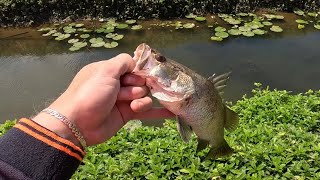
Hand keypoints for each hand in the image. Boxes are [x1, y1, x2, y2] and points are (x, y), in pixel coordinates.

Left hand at [33, 54, 173, 146]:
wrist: (78, 124)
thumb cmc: (90, 93)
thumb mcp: (105, 71)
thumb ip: (123, 62)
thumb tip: (136, 62)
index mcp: (109, 71)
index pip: (132, 66)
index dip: (138, 71)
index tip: (141, 75)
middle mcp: (116, 84)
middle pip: (140, 80)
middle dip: (137, 86)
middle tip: (126, 92)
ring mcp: (122, 100)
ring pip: (144, 95)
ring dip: (140, 99)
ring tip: (131, 105)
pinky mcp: (127, 115)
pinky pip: (146, 111)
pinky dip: (158, 112)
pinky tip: (173, 113)